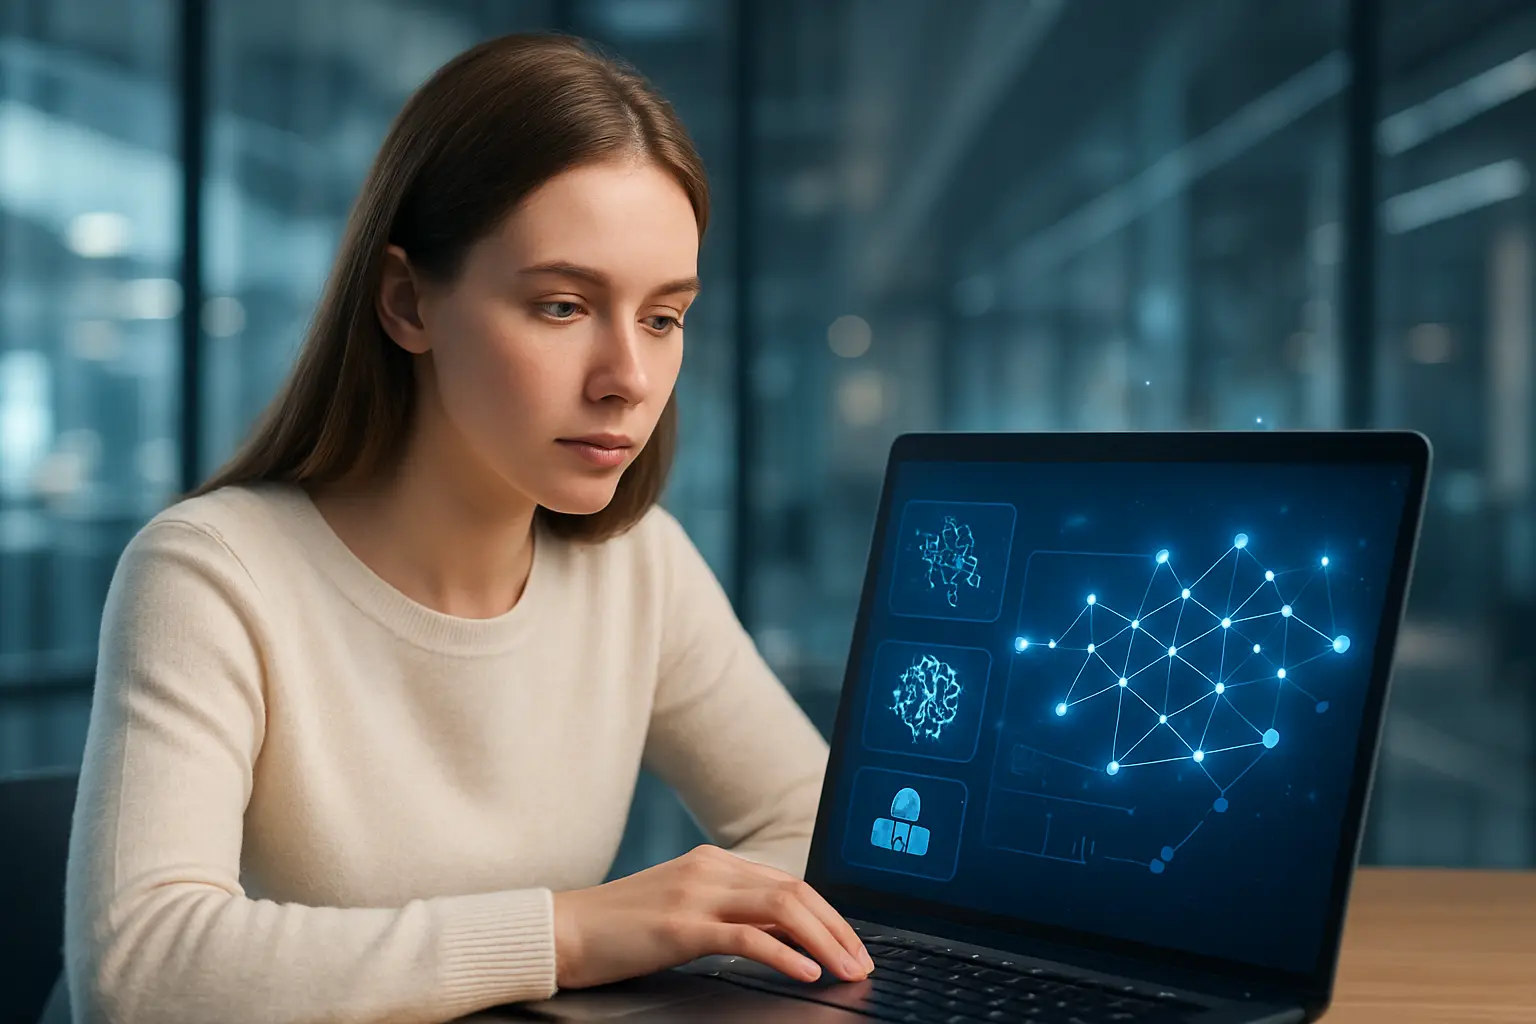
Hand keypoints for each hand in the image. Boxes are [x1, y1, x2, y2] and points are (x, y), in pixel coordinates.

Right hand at [551, 844, 873, 989]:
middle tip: (862, 961)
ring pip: (781, 907)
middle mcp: (709, 869)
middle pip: (795, 890)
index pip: (788, 882)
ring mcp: (695, 894)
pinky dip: (785, 954)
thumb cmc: (619, 930)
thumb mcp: (683, 912)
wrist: (562, 930)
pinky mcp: (680, 926)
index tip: (851, 944)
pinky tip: (806, 972)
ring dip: (824, 940)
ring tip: (846, 969)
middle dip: (837, 927)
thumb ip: (731, 915)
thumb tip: (787, 937)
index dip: (828, 914)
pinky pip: (747, 936)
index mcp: (712, 862)